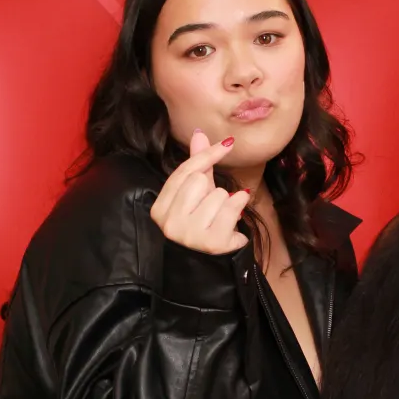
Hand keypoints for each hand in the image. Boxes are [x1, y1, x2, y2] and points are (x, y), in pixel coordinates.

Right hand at [149, 129, 252, 254]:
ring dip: (226, 203)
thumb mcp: (196, 193)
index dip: (206, 155)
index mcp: (160, 209)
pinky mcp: (212, 242)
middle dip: (212, 190)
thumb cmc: (202, 224)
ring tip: (221, 218)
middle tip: (211, 208)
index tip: (226, 145)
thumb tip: (199, 133)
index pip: (184, 172)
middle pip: (198, 181)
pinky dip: (238, 207)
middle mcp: (169, 223)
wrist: (212, 264)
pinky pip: (231, 207)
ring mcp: (189, 234)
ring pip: (218, 194)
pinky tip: (235, 219)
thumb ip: (197, 164)